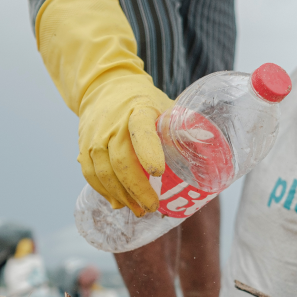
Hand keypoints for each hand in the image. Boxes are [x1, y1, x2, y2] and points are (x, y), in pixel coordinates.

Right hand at [37, 0, 171, 215]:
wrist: (104, 86)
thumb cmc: (142, 101)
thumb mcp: (166, 106)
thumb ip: (185, 126)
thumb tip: (212, 148)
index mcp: (139, 111)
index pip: (142, 132)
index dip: (148, 152)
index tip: (158, 171)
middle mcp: (113, 124)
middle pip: (121, 161)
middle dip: (137, 188)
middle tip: (153, 206)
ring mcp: (95, 136)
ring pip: (104, 172)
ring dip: (122, 195)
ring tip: (139, 210)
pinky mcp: (83, 147)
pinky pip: (90, 174)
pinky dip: (104, 192)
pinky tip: (119, 203)